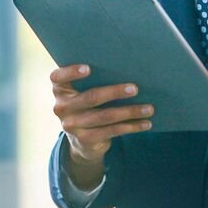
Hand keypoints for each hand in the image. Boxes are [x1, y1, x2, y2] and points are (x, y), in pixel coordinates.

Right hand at [50, 64, 153, 182]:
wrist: (81, 141)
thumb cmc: (87, 105)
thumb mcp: (81, 92)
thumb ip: (91, 80)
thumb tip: (126, 67)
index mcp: (59, 89)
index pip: (58, 77)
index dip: (71, 72)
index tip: (89, 68)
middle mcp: (61, 107)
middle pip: (91, 98)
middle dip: (115, 92)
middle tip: (135, 88)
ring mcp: (72, 125)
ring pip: (105, 116)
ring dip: (130, 112)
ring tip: (149, 108)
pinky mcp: (85, 139)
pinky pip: (112, 131)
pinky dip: (131, 126)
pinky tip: (145, 123)